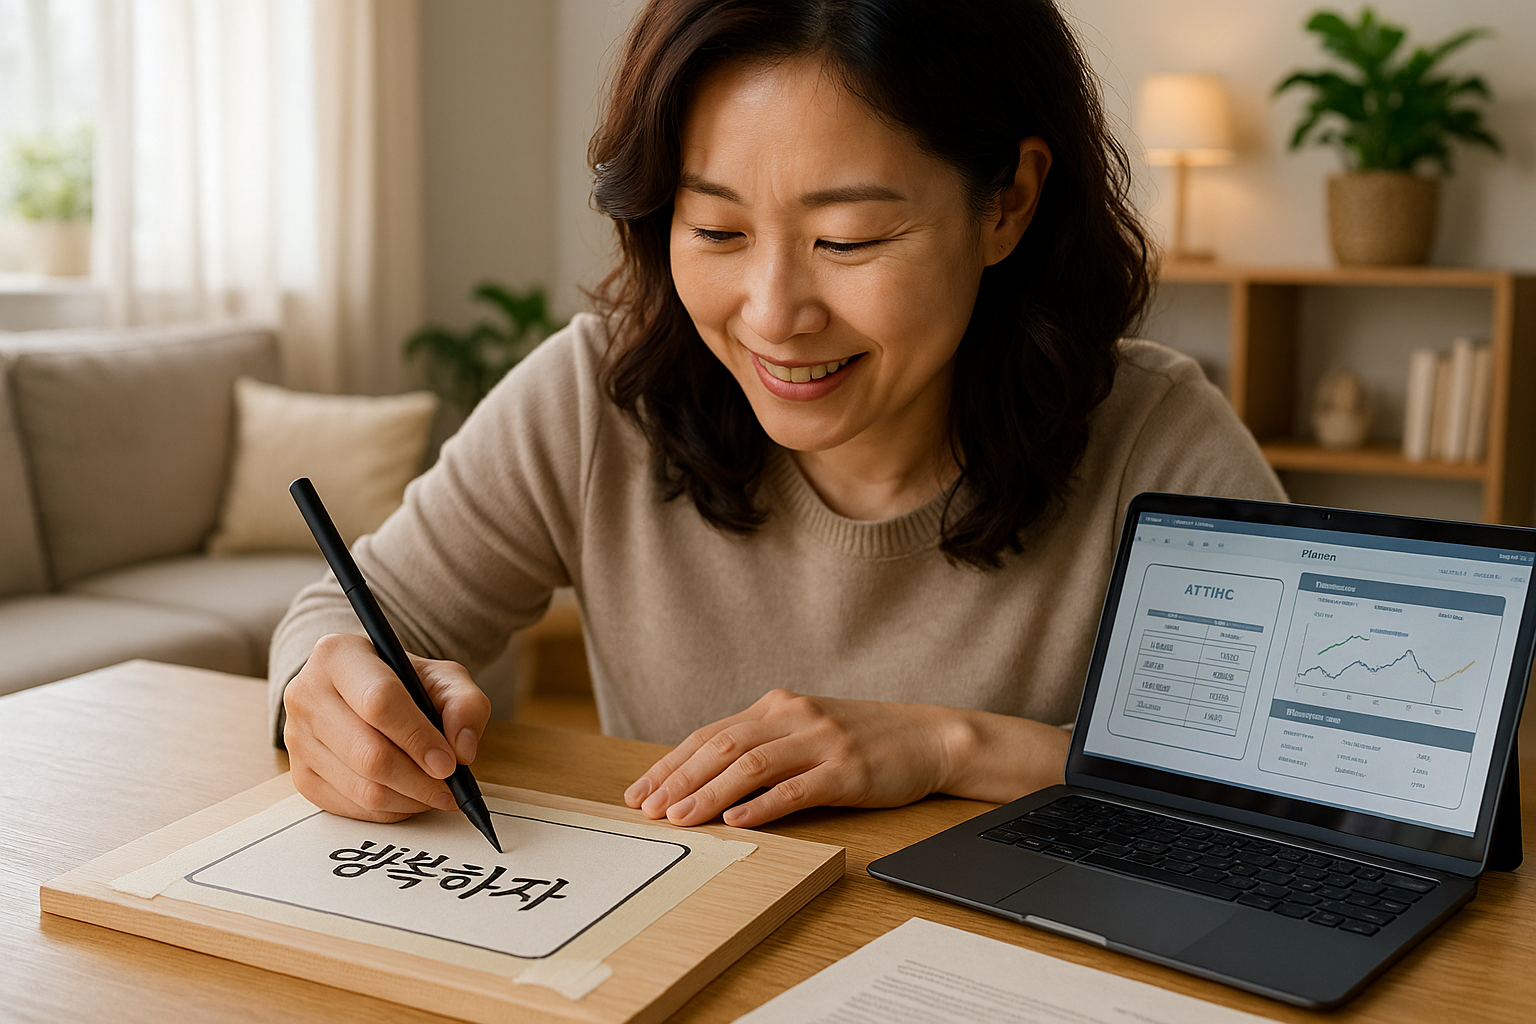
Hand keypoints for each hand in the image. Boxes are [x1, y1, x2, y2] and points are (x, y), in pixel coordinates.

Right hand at [283, 632, 491, 821]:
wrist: (363, 692)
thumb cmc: (404, 682)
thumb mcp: (444, 678)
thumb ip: (465, 705)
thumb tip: (462, 750)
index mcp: (338, 655)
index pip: (379, 701)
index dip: (418, 737)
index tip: (449, 762)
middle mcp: (306, 694)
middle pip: (368, 753)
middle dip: (418, 779)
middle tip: (450, 787)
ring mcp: (297, 738)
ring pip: (361, 787)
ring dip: (409, 799)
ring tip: (436, 792)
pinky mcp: (300, 776)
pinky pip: (351, 808)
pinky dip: (389, 810)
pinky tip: (409, 796)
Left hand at [622, 689, 962, 828]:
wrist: (929, 737)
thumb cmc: (863, 741)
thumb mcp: (807, 731)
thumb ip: (764, 744)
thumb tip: (705, 779)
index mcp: (778, 706)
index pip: (711, 735)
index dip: (672, 764)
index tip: (641, 791)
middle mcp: (795, 716)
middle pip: (723, 746)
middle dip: (679, 780)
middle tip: (648, 808)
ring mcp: (822, 741)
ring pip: (752, 766)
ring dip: (710, 794)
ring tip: (681, 819)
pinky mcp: (847, 770)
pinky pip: (796, 788)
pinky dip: (762, 805)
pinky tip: (737, 820)